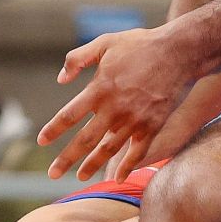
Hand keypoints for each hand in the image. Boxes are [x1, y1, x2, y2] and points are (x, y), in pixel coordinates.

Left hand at [39, 26, 200, 180]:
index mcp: (100, 88)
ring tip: (80, 177)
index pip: (69, 115)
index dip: (53, 130)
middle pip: (85, 140)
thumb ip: (78, 59)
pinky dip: (127, 166)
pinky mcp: (153, 125)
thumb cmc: (140, 44)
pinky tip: (117, 178)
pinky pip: (137, 151)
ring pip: (109, 149)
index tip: (41, 142)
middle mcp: (115, 108)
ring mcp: (135, 119)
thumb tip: (60, 79)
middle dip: (66, 158)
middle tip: (52, 173)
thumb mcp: (105, 42)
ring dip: (92, 165)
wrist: (179, 52)